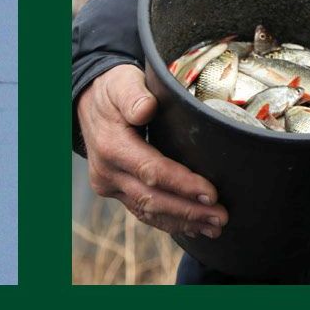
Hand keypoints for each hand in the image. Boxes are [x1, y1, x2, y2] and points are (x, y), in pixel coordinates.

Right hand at [78, 64, 229, 237]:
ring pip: (147, 211)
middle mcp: (108, 172)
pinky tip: (190, 226)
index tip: (211, 194)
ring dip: (182, 222)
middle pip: (152, 199)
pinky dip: (167, 221)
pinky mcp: (115, 191)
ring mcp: (109, 185)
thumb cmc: (112, 89)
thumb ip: (134, 95)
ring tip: (214, 227)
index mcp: (112, 146)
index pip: (151, 171)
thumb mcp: (122, 82)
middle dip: (189, 211)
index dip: (182, 185)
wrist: (89, 102)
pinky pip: (141, 211)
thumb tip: (146, 108)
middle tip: (221, 218)